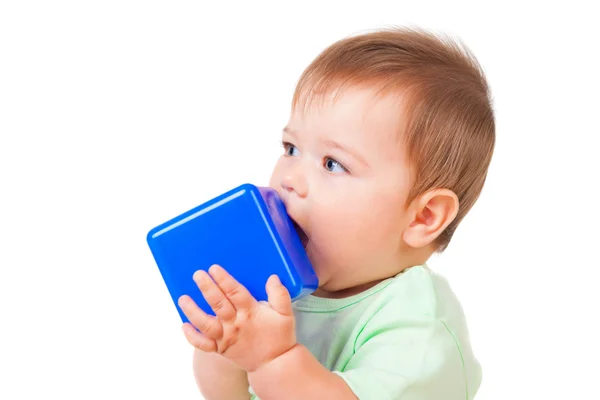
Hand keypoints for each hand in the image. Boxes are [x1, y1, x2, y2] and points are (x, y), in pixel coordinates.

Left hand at [178, 264, 296, 371]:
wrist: (275, 364)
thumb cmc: (280, 337)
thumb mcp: (286, 314)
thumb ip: (280, 295)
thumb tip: (273, 277)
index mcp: (251, 313)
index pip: (235, 293)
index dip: (224, 280)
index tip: (214, 268)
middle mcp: (236, 325)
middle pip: (219, 304)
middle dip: (207, 288)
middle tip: (197, 275)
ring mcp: (226, 338)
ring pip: (206, 324)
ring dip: (193, 311)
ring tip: (182, 298)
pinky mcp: (221, 350)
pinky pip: (203, 345)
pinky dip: (192, 337)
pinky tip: (183, 325)